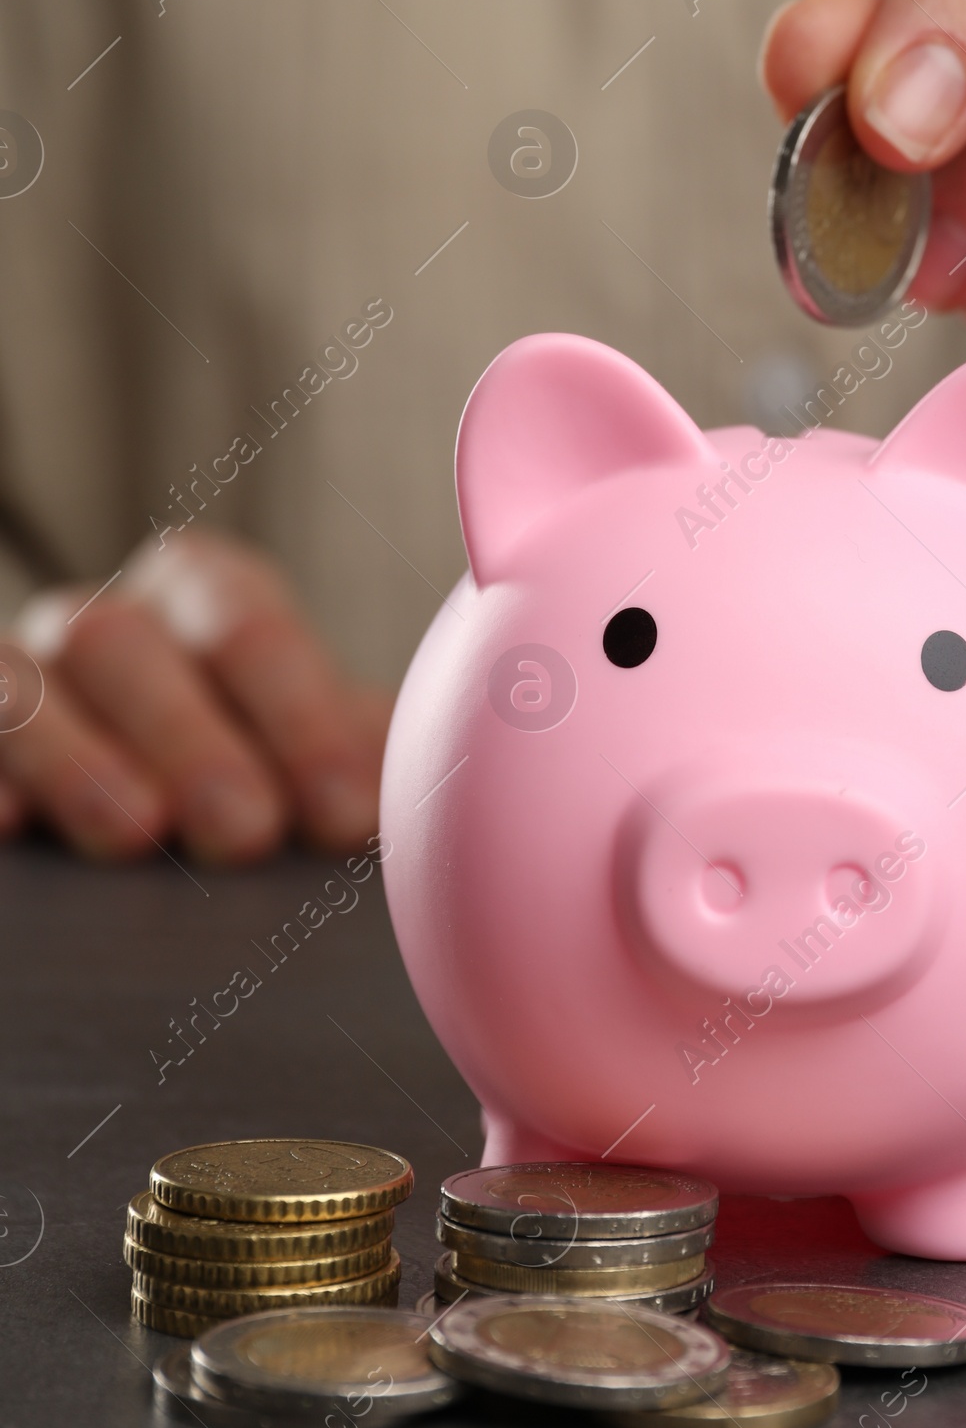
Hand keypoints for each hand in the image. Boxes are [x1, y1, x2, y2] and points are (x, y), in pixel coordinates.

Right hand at [0, 530, 390, 861]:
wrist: (184, 796)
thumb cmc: (268, 771)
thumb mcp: (326, 749)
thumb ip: (378, 759)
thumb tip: (458, 813)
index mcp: (209, 593)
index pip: (248, 627)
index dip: (300, 716)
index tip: (348, 812)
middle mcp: (108, 619)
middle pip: (128, 647)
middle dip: (191, 738)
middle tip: (245, 831)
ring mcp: (27, 673)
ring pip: (25, 686)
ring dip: (78, 760)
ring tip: (135, 834)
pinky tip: (8, 829)